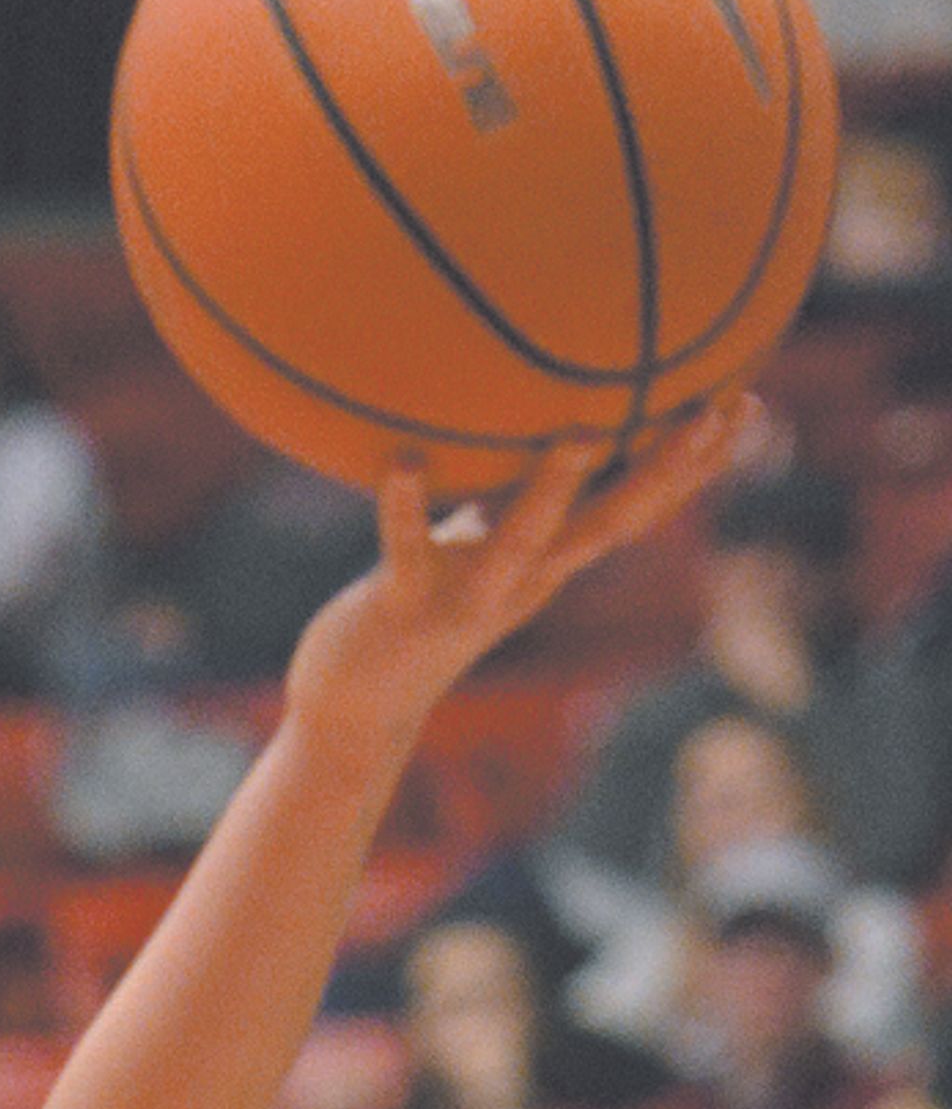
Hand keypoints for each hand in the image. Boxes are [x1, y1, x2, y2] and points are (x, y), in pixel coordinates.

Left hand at [284, 403, 749, 746]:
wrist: (359, 707)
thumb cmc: (423, 607)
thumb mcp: (483, 547)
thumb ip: (512, 494)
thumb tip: (549, 428)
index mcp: (549, 563)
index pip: (638, 510)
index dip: (695, 465)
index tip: (749, 401)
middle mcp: (523, 580)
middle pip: (611, 524)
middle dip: (667, 471)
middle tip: (717, 409)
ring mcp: (467, 595)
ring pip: (522, 540)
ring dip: (553, 490)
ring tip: (581, 432)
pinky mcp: (402, 603)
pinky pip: (404, 547)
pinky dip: (404, 506)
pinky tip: (402, 461)